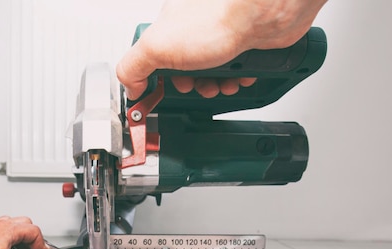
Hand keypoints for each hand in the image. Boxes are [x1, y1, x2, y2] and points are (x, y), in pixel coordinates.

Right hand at [116, 0, 326, 99]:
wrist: (261, 15)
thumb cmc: (215, 20)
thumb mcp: (156, 47)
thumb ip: (132, 67)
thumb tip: (130, 86)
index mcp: (170, 26)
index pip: (156, 59)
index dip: (160, 79)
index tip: (163, 90)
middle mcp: (195, 29)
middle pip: (186, 71)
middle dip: (193, 86)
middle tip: (197, 85)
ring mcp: (221, 37)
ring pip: (213, 75)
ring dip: (217, 86)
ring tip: (221, 82)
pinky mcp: (244, 46)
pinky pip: (237, 72)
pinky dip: (238, 79)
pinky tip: (239, 75)